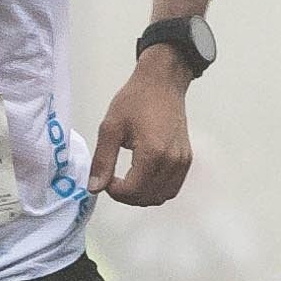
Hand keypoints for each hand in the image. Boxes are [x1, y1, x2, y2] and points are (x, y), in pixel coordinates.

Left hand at [90, 59, 193, 205]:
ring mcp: (182, 161)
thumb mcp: (110, 128)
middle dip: (126, 196)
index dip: (114, 191)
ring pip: (161, 196)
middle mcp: (172, 161)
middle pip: (147, 197)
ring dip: (141, 196)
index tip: (106, 180)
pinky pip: (172, 187)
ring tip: (127, 181)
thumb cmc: (136, 99)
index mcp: (152, 153)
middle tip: (113, 181)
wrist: (162, 83)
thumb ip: (102, 161)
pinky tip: (142, 177)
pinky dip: (156, 190)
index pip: (132, 191)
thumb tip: (94, 187)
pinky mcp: (186, 159)